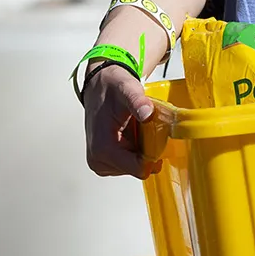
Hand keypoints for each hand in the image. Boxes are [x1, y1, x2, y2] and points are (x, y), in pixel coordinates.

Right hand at [83, 64, 152, 178]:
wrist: (99, 86)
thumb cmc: (111, 88)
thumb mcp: (127, 89)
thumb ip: (138, 102)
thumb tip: (148, 113)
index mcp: (103, 148)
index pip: (139, 169)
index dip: (154, 155)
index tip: (156, 137)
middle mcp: (98, 159)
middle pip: (138, 168)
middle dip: (147, 150)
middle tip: (144, 128)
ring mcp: (100, 162)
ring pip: (135, 167)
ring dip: (141, 150)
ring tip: (134, 129)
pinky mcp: (104, 161)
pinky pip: (129, 163)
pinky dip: (135, 150)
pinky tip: (131, 135)